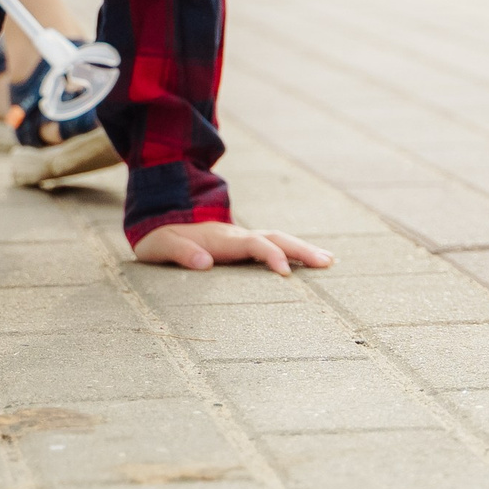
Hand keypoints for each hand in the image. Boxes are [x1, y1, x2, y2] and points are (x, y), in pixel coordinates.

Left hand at [133, 221, 333, 275]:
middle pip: (276, 238)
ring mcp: (241, 239)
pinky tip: (308, 260)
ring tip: (330, 260)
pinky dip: (293, 251)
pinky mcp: (241, 244)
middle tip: (328, 262)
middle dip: (302, 250)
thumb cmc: (158, 236)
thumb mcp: (161, 245)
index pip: (253, 245)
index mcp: (221, 239)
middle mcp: (237, 236)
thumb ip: (180, 253)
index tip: (286, 273)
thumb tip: (204, 263)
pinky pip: (272, 245)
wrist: (159, 216)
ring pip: (278, 239)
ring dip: (303, 249)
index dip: (270, 256)